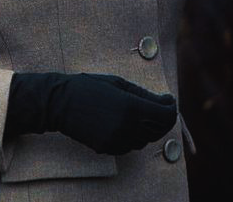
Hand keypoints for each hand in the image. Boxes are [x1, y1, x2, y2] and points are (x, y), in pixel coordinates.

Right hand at [5, 71, 176, 154]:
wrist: (61, 104)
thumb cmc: (90, 87)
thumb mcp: (118, 83)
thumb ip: (143, 95)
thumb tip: (163, 102)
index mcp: (131, 108)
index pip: (164, 116)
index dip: (171, 108)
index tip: (169, 99)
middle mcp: (127, 128)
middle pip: (158, 130)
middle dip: (164, 118)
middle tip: (161, 105)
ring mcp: (117, 141)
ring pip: (145, 140)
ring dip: (150, 127)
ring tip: (143, 112)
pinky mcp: (108, 149)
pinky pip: (130, 145)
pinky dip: (136, 135)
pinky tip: (128, 122)